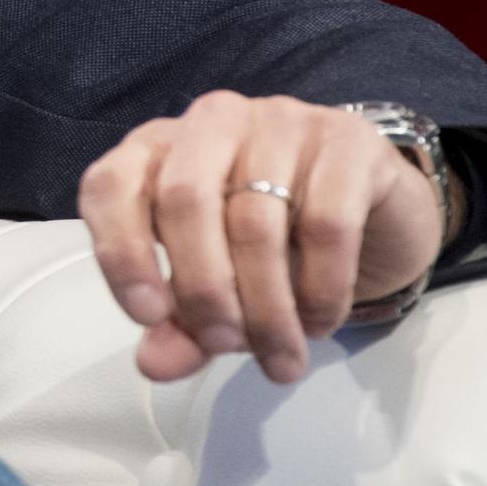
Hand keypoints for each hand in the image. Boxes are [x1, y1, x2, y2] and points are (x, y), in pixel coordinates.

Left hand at [78, 92, 443, 384]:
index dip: (121, 251)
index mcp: (158, 148)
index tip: (148, 317)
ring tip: (281, 357)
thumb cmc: (277, 245)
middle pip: (185, 198)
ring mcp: (281, 120)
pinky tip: (320, 322)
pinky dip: (321, 287)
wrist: (375, 219)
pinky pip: (327, 222)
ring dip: (267, 305)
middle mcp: (212, 121)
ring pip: (256, 218)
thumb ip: (182, 323)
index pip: (112, 185)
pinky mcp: (348, 141)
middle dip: (202, 287)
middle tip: (223, 346)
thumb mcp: (219, 288)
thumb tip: (155, 365)